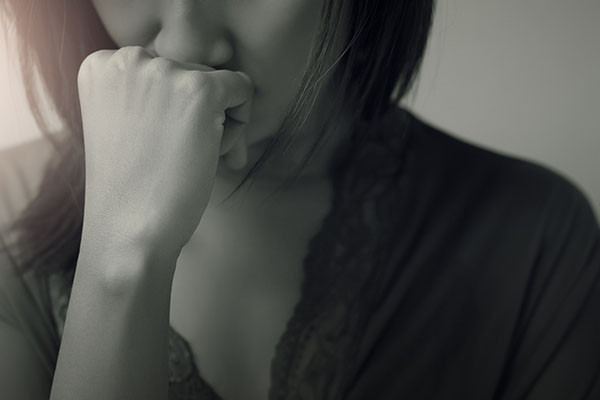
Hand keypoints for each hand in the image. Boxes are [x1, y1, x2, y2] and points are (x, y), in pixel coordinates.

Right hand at [77, 45, 253, 257]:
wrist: (127, 230)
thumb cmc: (131, 188)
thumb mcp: (126, 125)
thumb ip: (152, 95)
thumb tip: (214, 85)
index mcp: (101, 66)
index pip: (163, 71)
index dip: (174, 111)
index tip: (168, 144)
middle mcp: (128, 59)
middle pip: (191, 74)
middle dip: (200, 117)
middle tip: (184, 159)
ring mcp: (163, 72)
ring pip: (217, 84)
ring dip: (218, 123)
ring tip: (195, 160)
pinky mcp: (198, 89)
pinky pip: (242, 88)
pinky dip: (240, 123)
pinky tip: (218, 154)